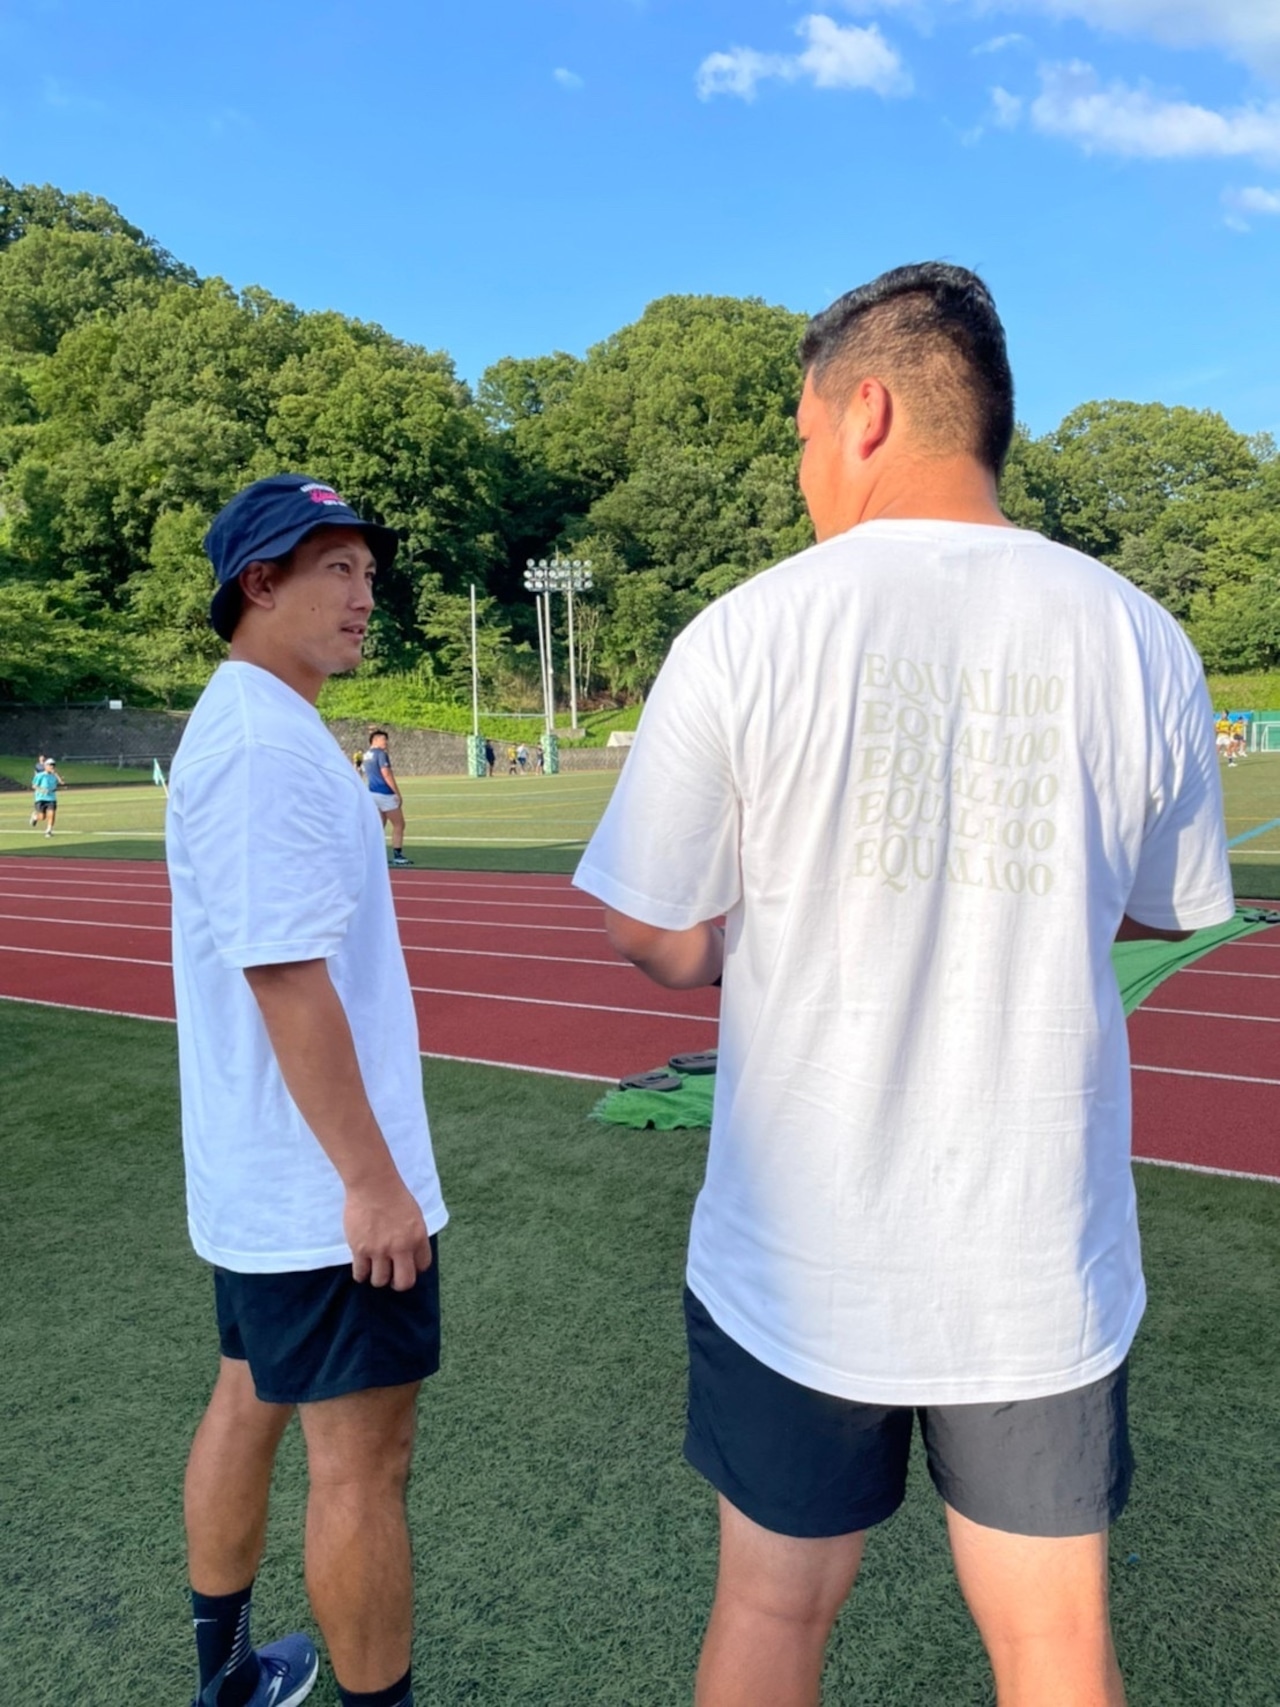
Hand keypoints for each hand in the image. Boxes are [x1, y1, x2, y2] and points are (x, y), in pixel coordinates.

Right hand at [343, 1174, 432, 1290]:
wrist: (372, 1184)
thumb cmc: (394, 1196)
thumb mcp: (415, 1216)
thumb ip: (414, 1237)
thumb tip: (411, 1257)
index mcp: (418, 1237)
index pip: (422, 1266)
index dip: (415, 1268)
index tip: (407, 1265)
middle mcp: (401, 1247)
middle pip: (404, 1282)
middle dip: (399, 1283)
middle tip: (393, 1278)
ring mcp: (379, 1250)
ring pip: (380, 1281)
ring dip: (378, 1277)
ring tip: (375, 1268)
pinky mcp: (360, 1249)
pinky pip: (360, 1274)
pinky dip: (361, 1274)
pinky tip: (362, 1267)